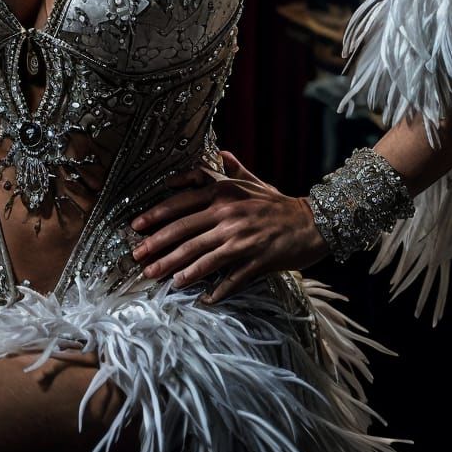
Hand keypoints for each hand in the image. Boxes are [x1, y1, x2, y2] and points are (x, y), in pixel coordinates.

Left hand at [129, 149, 328, 303]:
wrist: (314, 222)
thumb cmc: (279, 204)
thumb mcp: (254, 182)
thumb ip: (233, 169)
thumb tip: (220, 151)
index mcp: (224, 193)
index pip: (181, 204)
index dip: (156, 215)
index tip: (136, 227)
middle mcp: (229, 215)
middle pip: (185, 232)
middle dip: (158, 246)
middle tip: (138, 258)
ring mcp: (242, 239)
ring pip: (202, 257)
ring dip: (179, 270)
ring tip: (161, 279)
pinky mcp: (256, 260)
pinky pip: (230, 278)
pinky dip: (216, 290)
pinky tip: (203, 299)